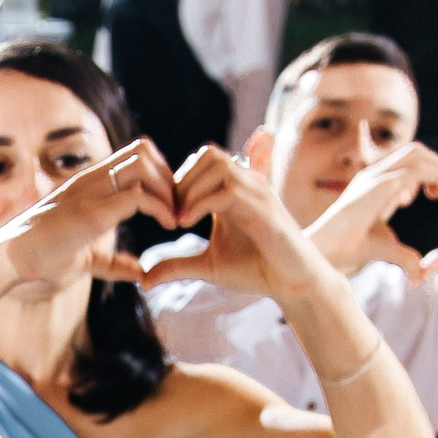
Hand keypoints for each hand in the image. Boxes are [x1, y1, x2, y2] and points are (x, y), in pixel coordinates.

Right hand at [0, 138, 176, 293]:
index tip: (167, 204)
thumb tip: (140, 272)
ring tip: (174, 217)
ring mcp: (93, 191)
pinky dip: (161, 208)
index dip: (158, 173)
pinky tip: (166, 226)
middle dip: (168, 175)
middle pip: (143, 148)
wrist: (12, 257)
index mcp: (90, 183)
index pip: (133, 155)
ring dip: (167, 188)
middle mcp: (93, 179)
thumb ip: (114, 262)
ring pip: (144, 163)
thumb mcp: (86, 258)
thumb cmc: (42, 255)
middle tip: (176, 207)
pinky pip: (139, 194)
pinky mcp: (94, 211)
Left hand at [141, 147, 328, 300]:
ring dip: (190, 189)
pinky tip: (187, 223)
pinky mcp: (264, 209)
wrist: (293, 283)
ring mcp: (258, 193)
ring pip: (218, 165)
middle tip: (169, 213)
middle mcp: (248, 184)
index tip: (165, 212)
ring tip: (178, 219)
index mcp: (234, 191)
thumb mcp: (208, 266)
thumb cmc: (257, 270)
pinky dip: (201, 203)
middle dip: (182, 181)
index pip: (202, 161)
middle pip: (208, 154)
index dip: (178, 181)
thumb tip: (144, 280)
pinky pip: (228, 190)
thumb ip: (176, 266)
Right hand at [301, 142, 437, 278]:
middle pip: (414, 151)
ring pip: (416, 153)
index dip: (428, 171)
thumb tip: (418, 273)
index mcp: (374, 184)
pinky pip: (415, 168)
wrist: (327, 252)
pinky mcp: (381, 184)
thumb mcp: (386, 248)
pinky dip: (435, 174)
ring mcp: (376, 176)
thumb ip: (404, 255)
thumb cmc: (349, 250)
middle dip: (437, 163)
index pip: (406, 161)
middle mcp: (374, 174)